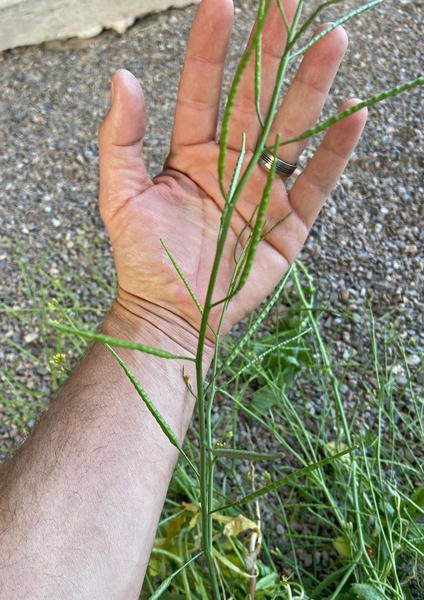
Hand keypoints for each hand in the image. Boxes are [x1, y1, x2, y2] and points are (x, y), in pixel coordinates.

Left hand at [98, 0, 366, 345]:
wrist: (171, 314)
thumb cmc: (143, 259)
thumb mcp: (120, 196)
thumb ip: (120, 138)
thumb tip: (124, 76)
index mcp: (191, 154)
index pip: (203, 89)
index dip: (211, 48)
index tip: (222, 2)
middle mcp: (233, 166)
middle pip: (257, 100)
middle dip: (273, 51)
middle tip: (289, 1)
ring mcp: (264, 194)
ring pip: (293, 132)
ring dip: (313, 89)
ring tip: (332, 43)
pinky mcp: (289, 226)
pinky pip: (316, 183)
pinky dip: (335, 151)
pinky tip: (352, 111)